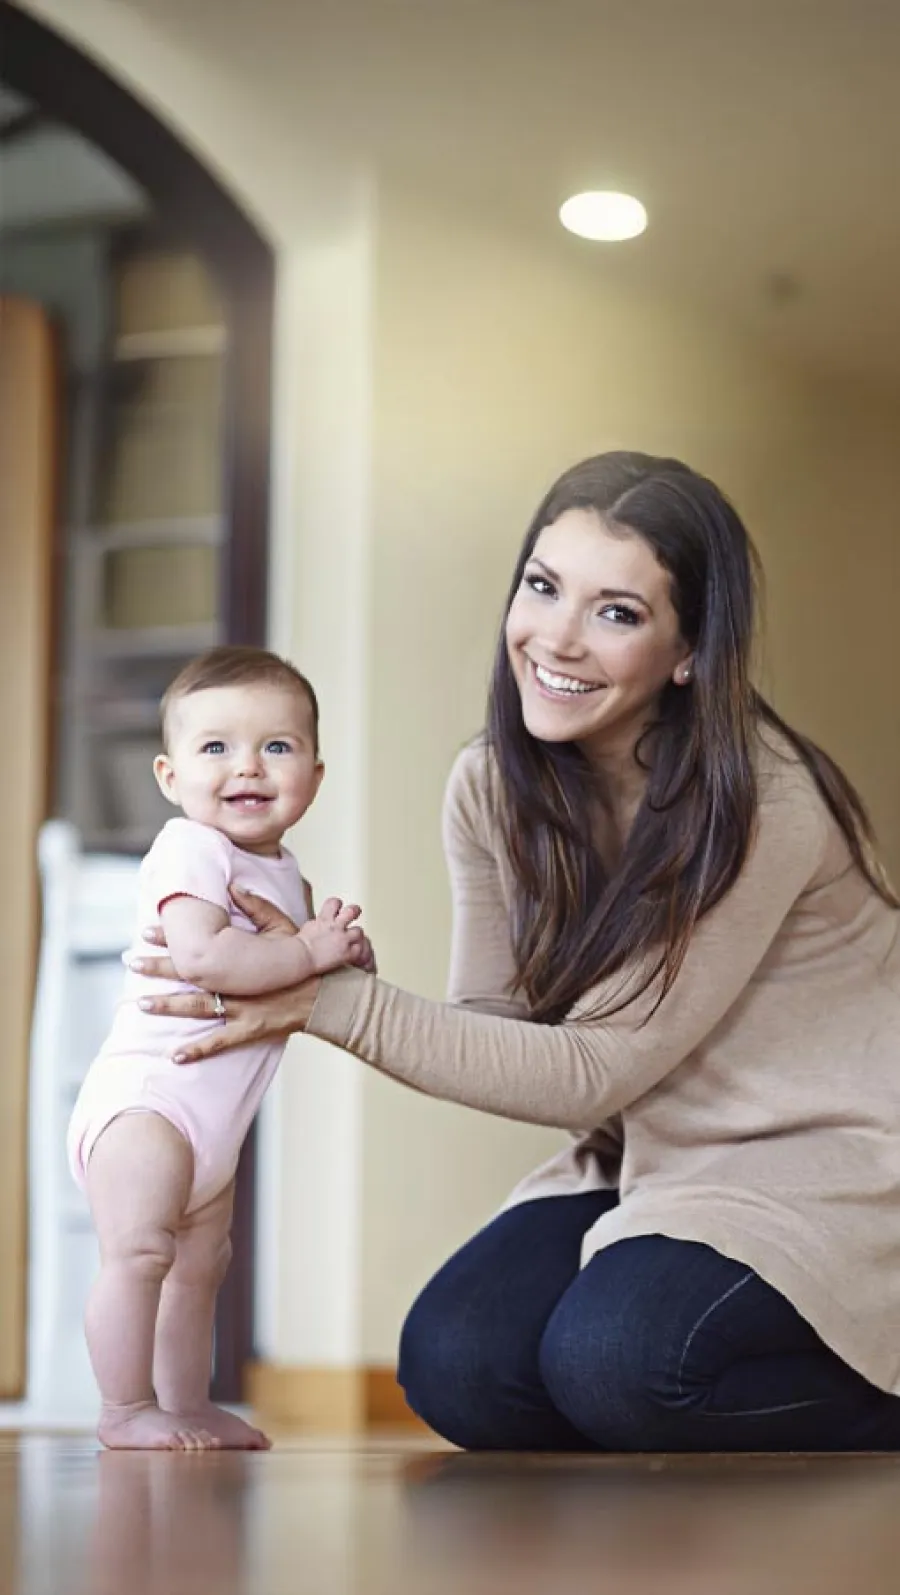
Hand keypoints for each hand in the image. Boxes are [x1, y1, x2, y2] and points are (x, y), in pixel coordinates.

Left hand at [128, 887, 375, 1061]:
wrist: (329, 995)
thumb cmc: (307, 963)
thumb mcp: (285, 929)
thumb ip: (259, 908)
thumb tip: (235, 885)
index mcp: (241, 958)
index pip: (199, 945)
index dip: (172, 939)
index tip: (148, 929)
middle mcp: (237, 983)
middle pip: (190, 974)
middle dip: (158, 966)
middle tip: (130, 959)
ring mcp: (243, 1008)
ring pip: (198, 1008)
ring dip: (167, 1005)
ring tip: (139, 1003)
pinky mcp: (251, 1030)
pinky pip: (219, 1042)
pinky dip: (196, 1051)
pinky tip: (173, 1056)